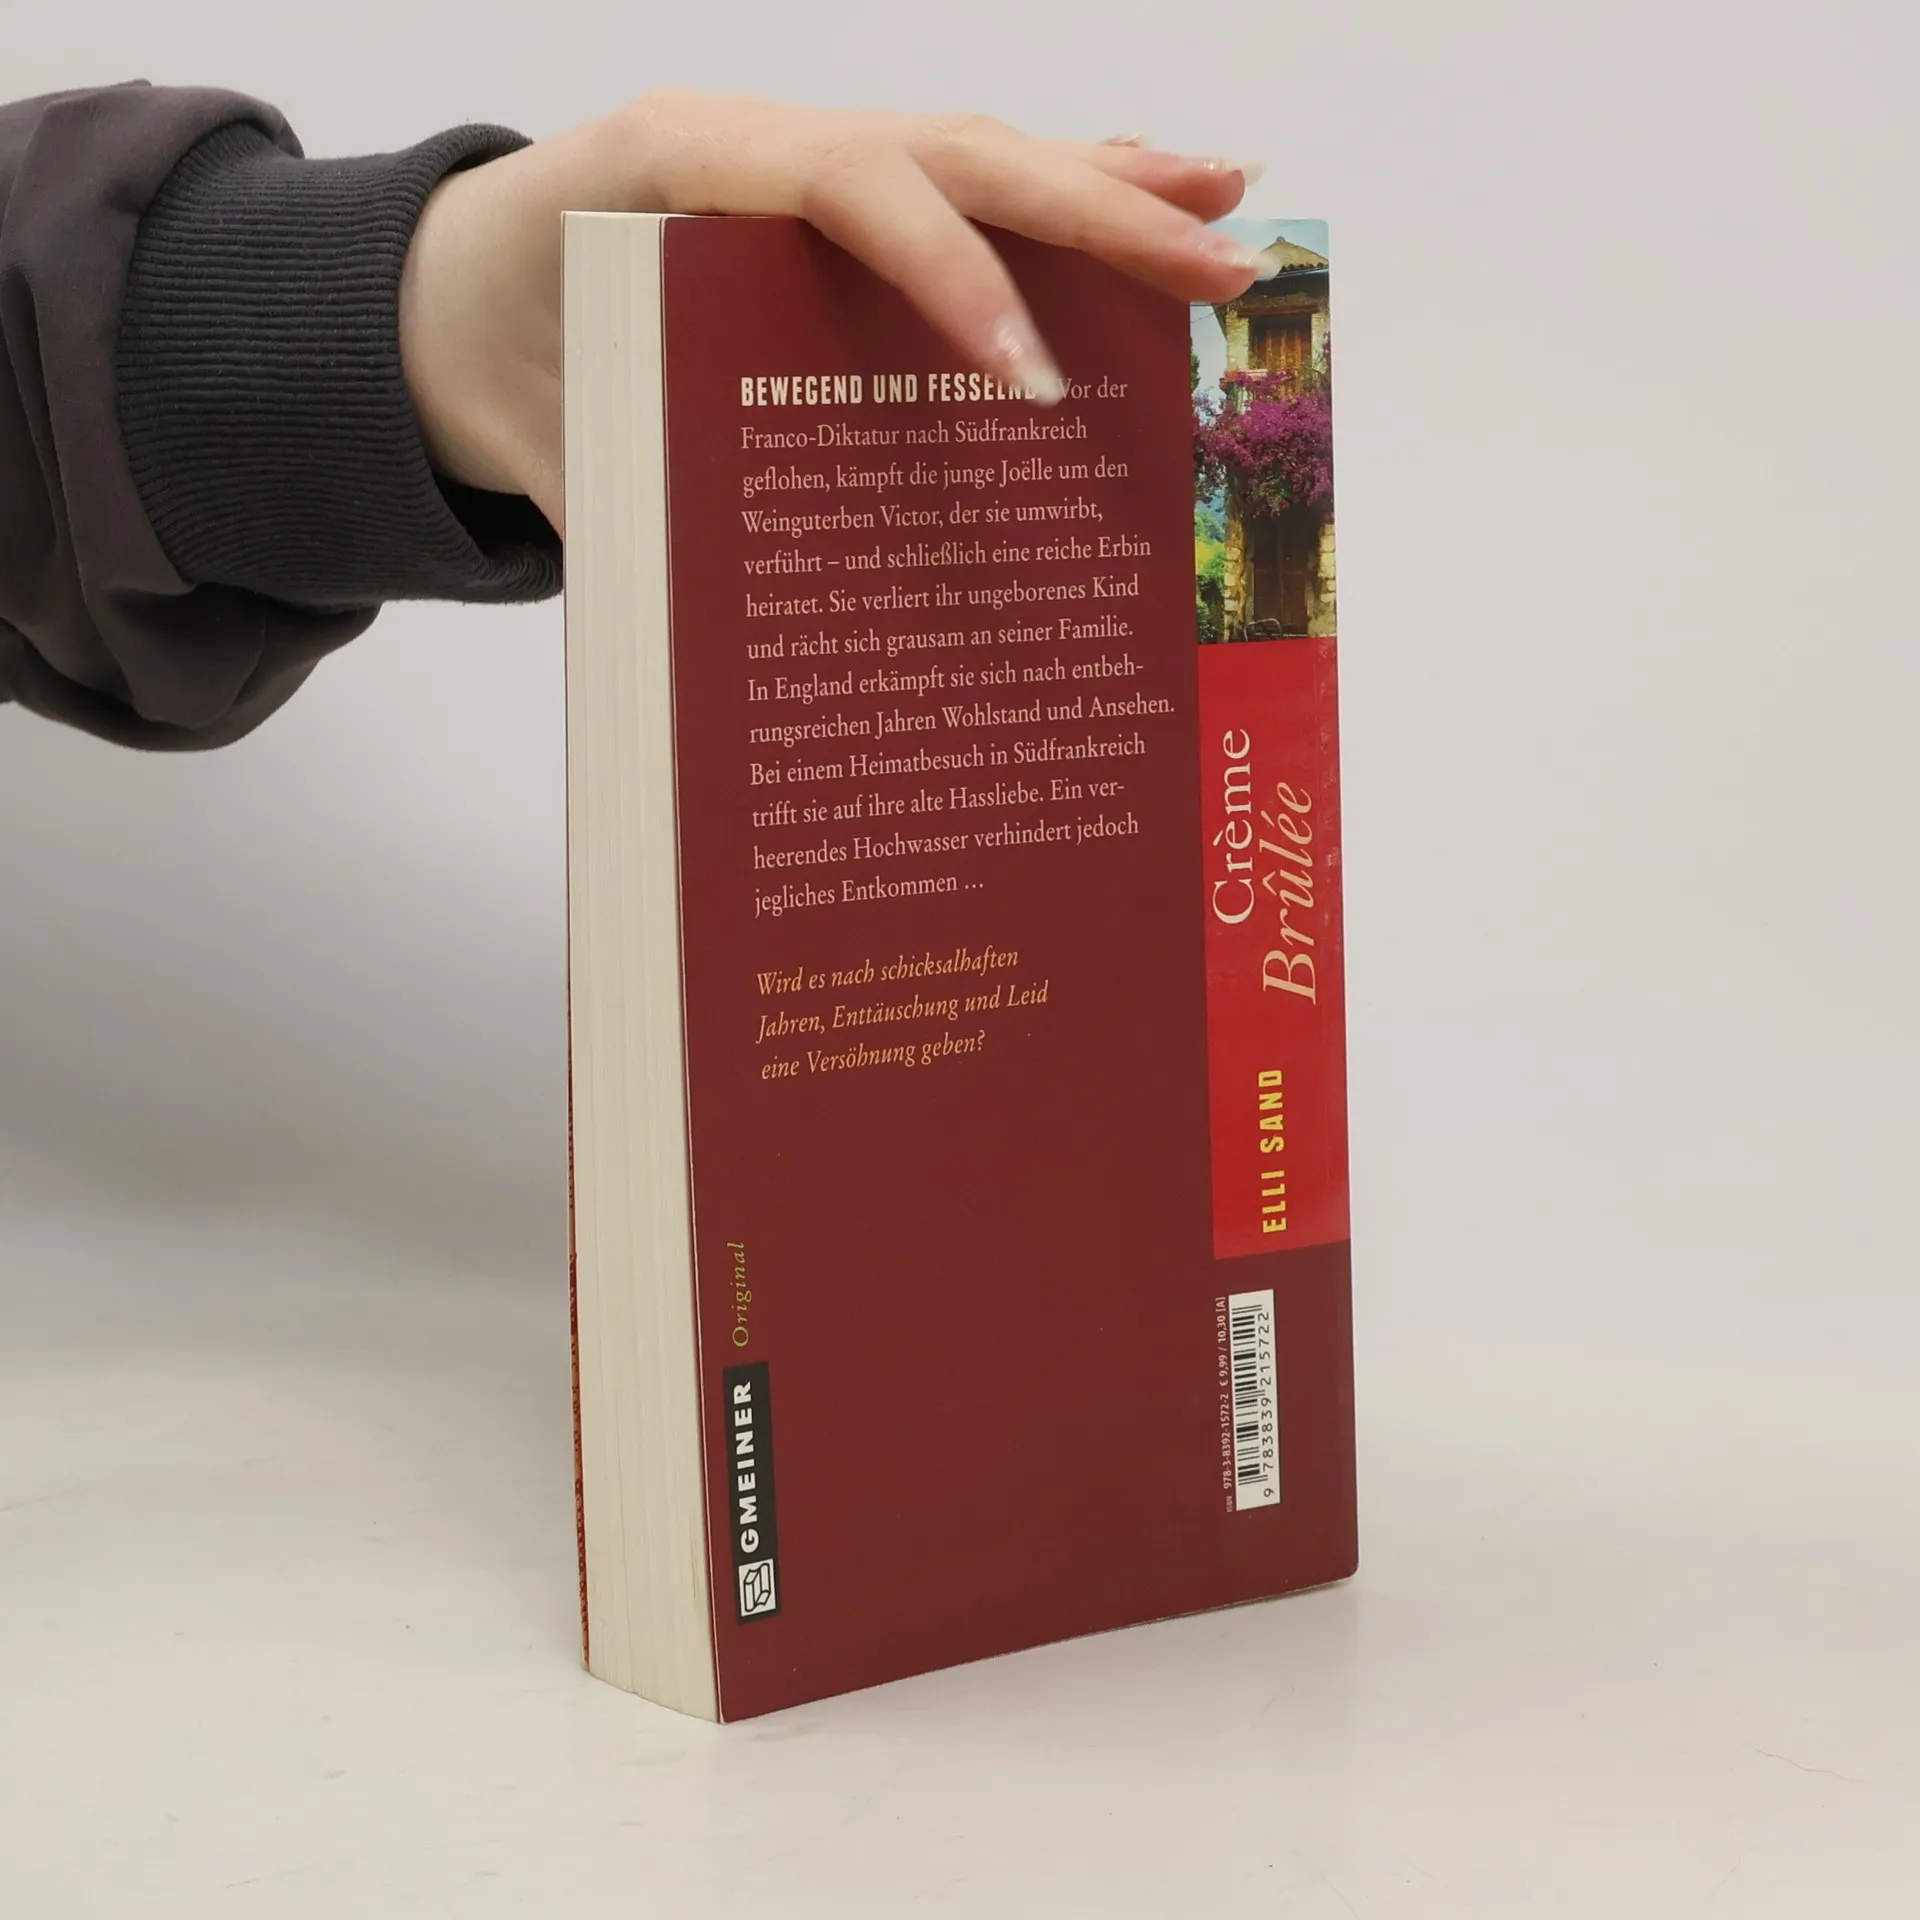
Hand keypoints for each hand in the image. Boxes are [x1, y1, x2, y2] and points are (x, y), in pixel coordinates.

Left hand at [397, 93, 1265, 531]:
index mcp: (681, 176)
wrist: (430, 297)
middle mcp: (759, 142)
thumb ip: (640, 508)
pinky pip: (954, 182)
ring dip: (1104, 180)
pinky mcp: (829, 192)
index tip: (1030, 383)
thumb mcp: (552, 440)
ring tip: (1226, 207)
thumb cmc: (494, 365)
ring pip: (974, 150)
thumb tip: (753, 649)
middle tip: (1219, 266)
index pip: (849, 201)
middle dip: (1093, 210)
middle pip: (953, 151)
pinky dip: (1051, 191)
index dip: (950, 283)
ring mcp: (803, 155)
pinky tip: (1141, 192)